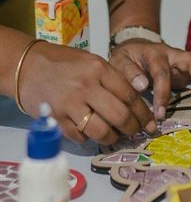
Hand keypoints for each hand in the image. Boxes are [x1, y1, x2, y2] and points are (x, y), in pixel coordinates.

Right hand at [19, 41, 155, 144]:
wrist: (28, 66)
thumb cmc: (63, 62)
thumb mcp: (91, 62)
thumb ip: (110, 78)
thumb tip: (134, 99)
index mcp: (98, 69)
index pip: (129, 94)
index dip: (143, 111)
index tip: (150, 121)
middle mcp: (86, 87)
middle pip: (120, 115)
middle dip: (133, 127)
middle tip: (137, 132)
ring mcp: (70, 105)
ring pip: (102, 130)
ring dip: (113, 137)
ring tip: (115, 135)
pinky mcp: (56, 119)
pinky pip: (80, 137)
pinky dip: (90, 139)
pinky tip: (93, 134)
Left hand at [109, 40, 190, 118]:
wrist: (135, 47)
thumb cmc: (127, 59)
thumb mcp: (119, 63)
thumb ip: (129, 74)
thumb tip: (142, 86)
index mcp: (154, 55)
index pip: (162, 72)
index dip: (163, 93)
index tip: (160, 114)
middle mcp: (173, 55)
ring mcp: (184, 59)